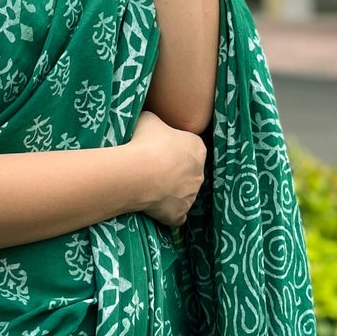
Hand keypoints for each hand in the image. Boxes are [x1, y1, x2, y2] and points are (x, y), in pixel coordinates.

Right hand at [129, 109, 206, 228]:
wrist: (137, 174)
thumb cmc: (144, 142)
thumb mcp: (150, 119)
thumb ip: (158, 123)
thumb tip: (153, 125)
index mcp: (196, 147)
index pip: (190, 147)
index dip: (174, 148)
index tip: (158, 149)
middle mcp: (199, 172)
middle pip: (188, 171)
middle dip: (174, 171)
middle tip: (151, 168)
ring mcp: (191, 196)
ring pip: (184, 194)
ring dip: (171, 192)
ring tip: (148, 187)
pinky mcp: (179, 214)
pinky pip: (176, 216)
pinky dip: (168, 214)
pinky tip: (155, 209)